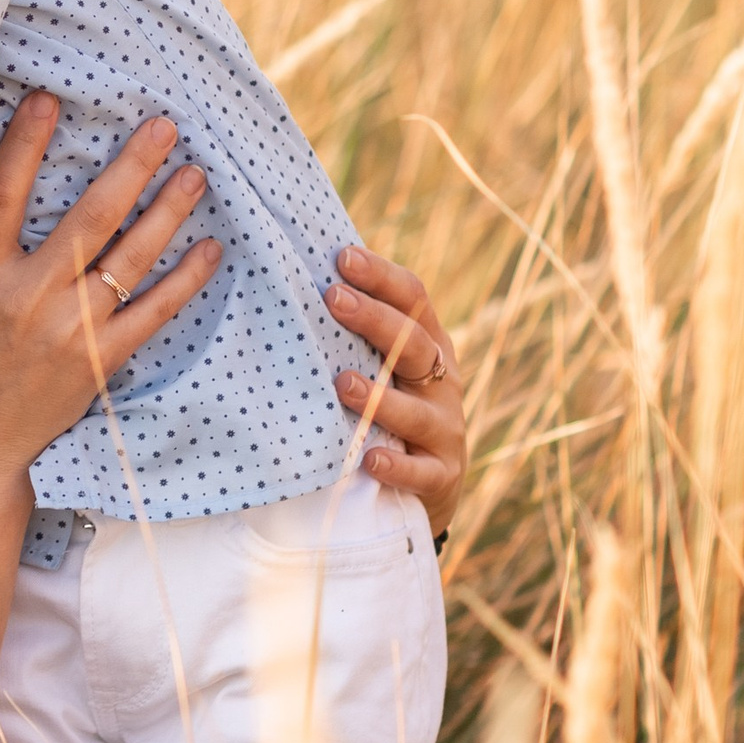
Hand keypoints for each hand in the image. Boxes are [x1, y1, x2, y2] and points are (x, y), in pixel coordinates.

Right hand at [0, 96, 221, 477]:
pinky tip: (209, 247)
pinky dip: (184, 281)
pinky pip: (152, 314)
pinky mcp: (102, 361)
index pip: (1, 197)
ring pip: (128, 260)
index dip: (25, 146)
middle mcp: (28, 299)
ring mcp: (71, 331)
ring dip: (166, 213)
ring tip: (194, 173)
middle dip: (129, 169)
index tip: (49, 101)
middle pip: (88, 220)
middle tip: (163, 125)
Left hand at [329, 244, 465, 536]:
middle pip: (414, 343)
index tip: (341, 257)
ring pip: (417, 411)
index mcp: (428, 344)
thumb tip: (298, 276)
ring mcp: (445, 428)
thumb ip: (355, 331)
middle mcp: (442, 381)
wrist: (428, 485)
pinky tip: (369, 459)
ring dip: (380, 397)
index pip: (413, 299)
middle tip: (333, 299)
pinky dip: (397, 467)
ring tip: (343, 384)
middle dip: (375, 320)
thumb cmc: (389, 407)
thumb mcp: (384, 365)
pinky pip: (421, 472)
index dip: (381, 276)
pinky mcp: (441, 475)